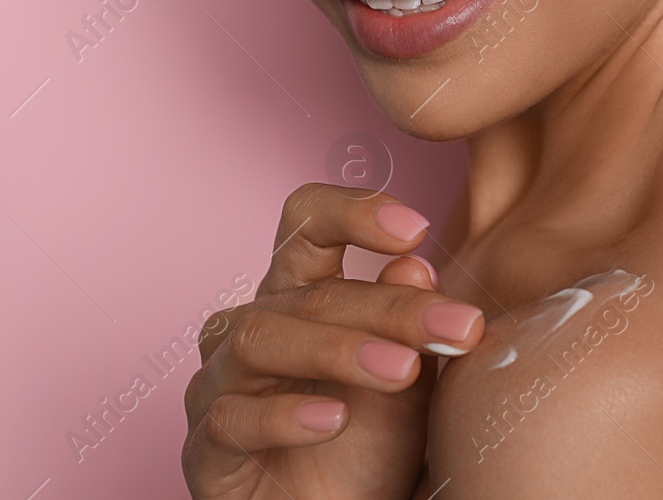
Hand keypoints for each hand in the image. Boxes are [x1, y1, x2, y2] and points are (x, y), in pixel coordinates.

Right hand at [182, 184, 484, 499]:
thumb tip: (413, 264)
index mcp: (298, 295)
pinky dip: (284, 415)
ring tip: (402, 372)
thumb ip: (410, 324)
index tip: (416, 228)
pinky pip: (229, 418)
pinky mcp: (205, 451)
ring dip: (337, 350)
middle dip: (390, 308)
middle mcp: (251, 328)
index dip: (353, 212)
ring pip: (258, 339)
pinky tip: (336, 420)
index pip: (306, 224)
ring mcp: (220, 386)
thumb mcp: (411, 381)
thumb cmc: (375, 446)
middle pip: (307, 291)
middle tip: (458, 328)